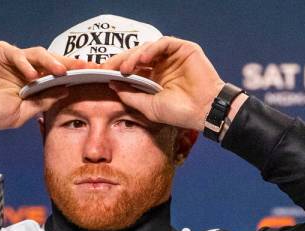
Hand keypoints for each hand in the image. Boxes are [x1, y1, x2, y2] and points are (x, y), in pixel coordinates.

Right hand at [0, 42, 88, 129]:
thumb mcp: (24, 112)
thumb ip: (44, 100)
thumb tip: (67, 91)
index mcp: (35, 82)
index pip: (59, 75)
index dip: (76, 74)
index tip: (95, 76)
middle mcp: (27, 68)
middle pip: (53, 62)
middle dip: (71, 64)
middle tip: (87, 68)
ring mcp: (15, 59)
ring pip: (38, 54)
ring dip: (51, 62)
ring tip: (61, 72)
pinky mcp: (1, 52)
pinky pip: (17, 53)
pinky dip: (25, 63)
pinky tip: (31, 75)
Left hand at [102, 37, 225, 130]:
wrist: (203, 112)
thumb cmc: (178, 113)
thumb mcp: (148, 106)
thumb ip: (130, 95)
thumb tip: (111, 83)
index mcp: (153, 79)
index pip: (131, 69)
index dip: (116, 69)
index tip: (101, 73)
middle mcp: (162, 66)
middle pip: (136, 56)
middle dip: (120, 60)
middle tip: (108, 68)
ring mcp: (172, 57)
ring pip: (147, 48)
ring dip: (134, 55)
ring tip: (125, 68)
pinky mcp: (184, 49)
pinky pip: (164, 43)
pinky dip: (151, 48)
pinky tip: (143, 58)